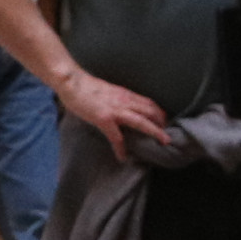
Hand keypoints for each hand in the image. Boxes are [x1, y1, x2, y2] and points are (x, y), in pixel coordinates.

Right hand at [53, 64, 171, 154]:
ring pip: (142, 122)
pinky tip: (123, 157)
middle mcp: (124, 101)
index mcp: (125, 94)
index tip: (164, 121)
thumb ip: (116, 99)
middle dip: (162, 124)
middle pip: (151, 112)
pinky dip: (121, 148)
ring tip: (162, 142)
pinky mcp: (104, 119)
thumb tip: (120, 107)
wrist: (72, 82)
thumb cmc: (85, 86)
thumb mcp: (107, 90)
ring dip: (155, 132)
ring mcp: (116, 110)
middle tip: (168, 135)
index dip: (159, 112)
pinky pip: (117, 137)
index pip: (148, 103)